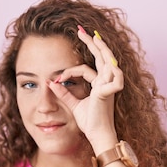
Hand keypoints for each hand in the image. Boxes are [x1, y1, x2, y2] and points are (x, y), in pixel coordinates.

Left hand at [47, 27, 123, 151]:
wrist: (98, 135)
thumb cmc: (90, 123)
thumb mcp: (74, 105)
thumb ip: (65, 93)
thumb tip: (51, 83)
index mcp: (99, 85)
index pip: (85, 69)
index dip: (69, 71)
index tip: (55, 78)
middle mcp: (106, 82)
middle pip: (101, 57)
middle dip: (92, 42)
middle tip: (81, 30)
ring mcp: (109, 86)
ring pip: (108, 61)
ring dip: (102, 48)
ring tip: (93, 36)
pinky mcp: (109, 93)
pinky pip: (115, 78)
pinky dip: (113, 71)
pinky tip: (107, 61)